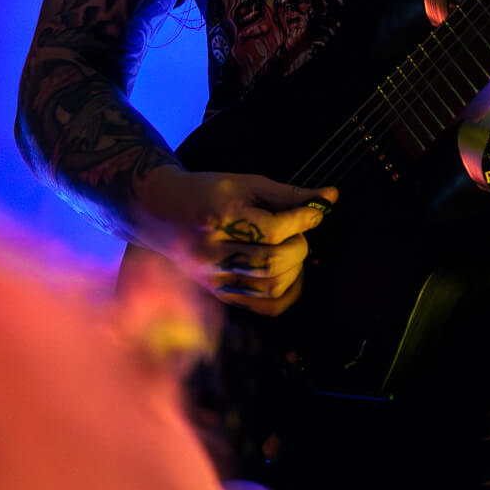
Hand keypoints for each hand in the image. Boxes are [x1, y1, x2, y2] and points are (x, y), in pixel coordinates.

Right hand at [136, 166, 337, 315]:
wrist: (160, 211)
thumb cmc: (207, 191)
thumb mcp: (246, 184)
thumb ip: (289, 194)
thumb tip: (330, 198)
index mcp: (219, 217)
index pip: (272, 229)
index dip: (303, 220)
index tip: (318, 211)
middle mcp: (212, 252)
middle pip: (272, 261)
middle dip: (299, 246)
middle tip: (298, 232)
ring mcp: (212, 277)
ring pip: (269, 287)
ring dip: (294, 269)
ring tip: (291, 249)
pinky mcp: (217, 293)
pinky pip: (261, 306)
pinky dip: (285, 293)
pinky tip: (290, 274)